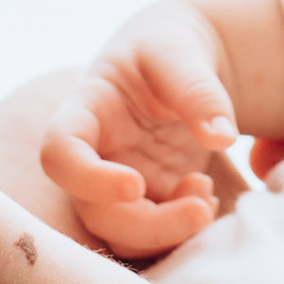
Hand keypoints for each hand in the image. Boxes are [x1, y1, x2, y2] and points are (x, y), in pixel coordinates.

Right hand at [41, 0, 240, 258]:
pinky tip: (208, 199)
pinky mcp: (147, 201)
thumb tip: (223, 137)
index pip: (60, 154)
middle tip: (202, 209)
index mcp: (85, 111)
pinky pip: (153, 236)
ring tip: (208, 199)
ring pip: (122, 235)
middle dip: (148, 225)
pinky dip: (181, 231)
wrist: (184, 61)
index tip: (135, 184)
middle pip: (95, 213)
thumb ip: (198, 90)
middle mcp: (93, 157)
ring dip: (167, 233)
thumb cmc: (171, 47)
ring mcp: (117, 184)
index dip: (88, 179)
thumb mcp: (181, 52)